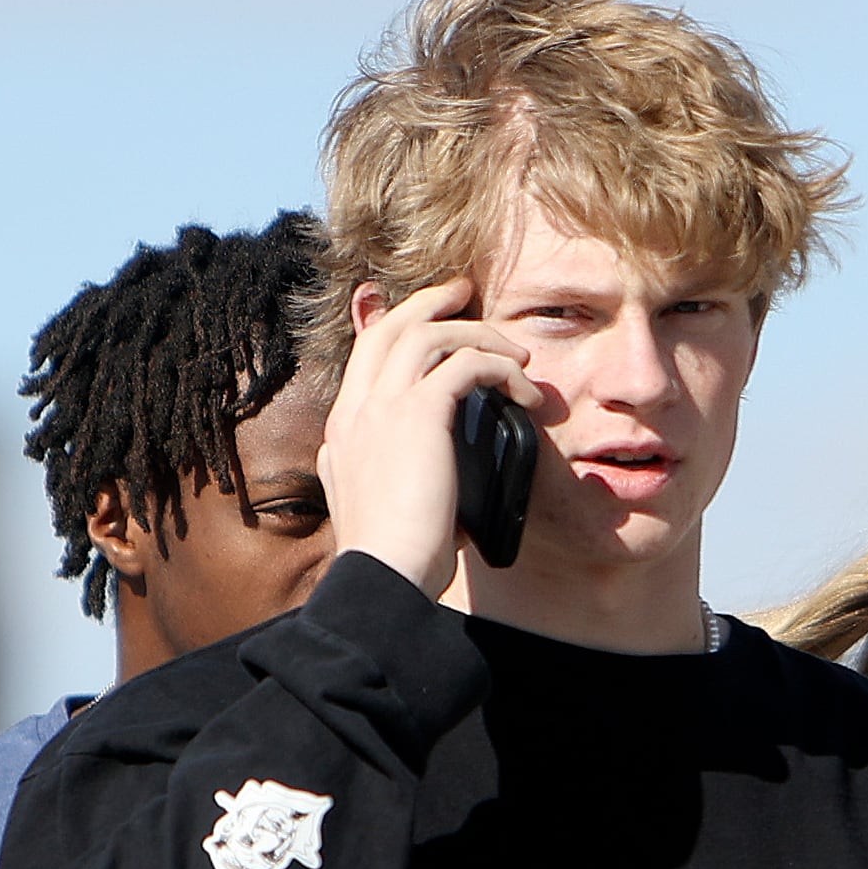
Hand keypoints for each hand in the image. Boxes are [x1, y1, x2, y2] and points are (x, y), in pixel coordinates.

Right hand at [316, 277, 533, 596]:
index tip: (436, 322)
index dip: (398, 328)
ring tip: (517, 356)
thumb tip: (408, 474)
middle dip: (429, 303)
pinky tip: (524, 393)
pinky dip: (499, 368)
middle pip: (389, 327)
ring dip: (478, 336)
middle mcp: (355, 408)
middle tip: (465, 293)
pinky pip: (464, 363)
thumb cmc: (391, 559)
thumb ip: (380, 477)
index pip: (367, 355)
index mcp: (343, 429)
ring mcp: (381, 406)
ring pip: (427, 333)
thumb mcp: (375, 509)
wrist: (384, 576)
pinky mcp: (417, 414)